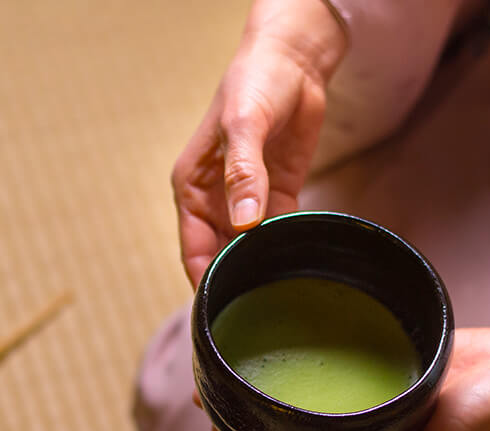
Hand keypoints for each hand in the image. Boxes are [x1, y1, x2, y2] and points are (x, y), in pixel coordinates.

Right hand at [172, 0, 347, 287]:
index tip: (220, 310)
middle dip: (234, 280)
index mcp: (191, 188)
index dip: (204, 280)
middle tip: (256, 311)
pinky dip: (286, 245)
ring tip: (277, 294)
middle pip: (220, 255)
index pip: (191, 248)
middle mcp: (215, 199)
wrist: (293, 60)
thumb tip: (243, 224)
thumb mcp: (244, 126)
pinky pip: (279, 230)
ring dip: (261, 266)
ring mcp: (247, 199)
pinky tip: (297, 263)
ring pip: (249, 248)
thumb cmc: (255, 83)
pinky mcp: (278, 193)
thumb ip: (243, 175)